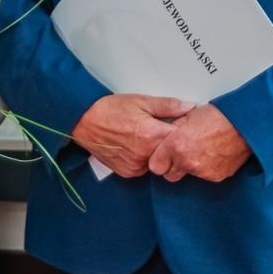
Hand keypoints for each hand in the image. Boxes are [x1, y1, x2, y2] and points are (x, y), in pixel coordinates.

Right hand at [71, 94, 194, 177]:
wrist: (83, 122)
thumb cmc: (109, 110)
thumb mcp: (140, 101)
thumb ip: (168, 106)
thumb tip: (189, 107)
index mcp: (151, 134)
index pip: (182, 137)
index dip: (183, 129)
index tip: (180, 122)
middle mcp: (146, 154)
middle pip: (172, 152)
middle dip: (172, 141)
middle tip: (161, 128)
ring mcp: (136, 165)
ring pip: (159, 161)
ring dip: (158, 151)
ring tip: (145, 136)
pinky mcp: (128, 172)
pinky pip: (145, 167)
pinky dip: (145, 158)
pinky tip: (137, 146)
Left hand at [147, 104, 251, 182]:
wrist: (245, 124)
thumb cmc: (220, 116)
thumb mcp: (189, 116)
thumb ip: (174, 129)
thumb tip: (169, 134)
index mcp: (176, 145)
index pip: (155, 166)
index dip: (159, 160)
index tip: (163, 156)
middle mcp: (187, 162)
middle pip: (169, 175)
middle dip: (173, 166)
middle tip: (182, 154)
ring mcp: (202, 171)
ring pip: (189, 175)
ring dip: (192, 166)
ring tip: (203, 148)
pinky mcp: (216, 176)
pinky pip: (205, 176)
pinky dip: (207, 167)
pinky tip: (213, 153)